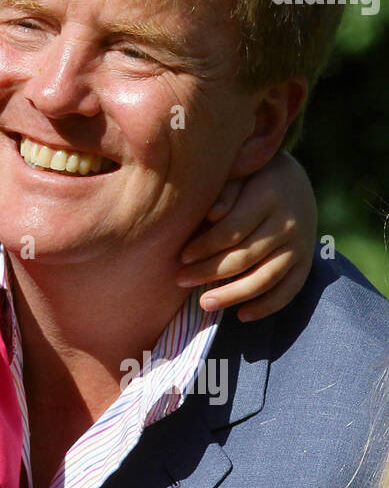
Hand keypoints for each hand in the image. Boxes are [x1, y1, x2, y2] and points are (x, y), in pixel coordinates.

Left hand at [175, 153, 316, 320]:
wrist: (293, 179)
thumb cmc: (251, 175)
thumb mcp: (238, 172)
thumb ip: (225, 191)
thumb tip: (212, 214)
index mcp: (269, 197)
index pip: (233, 230)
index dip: (205, 246)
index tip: (182, 256)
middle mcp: (289, 223)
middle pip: (246, 257)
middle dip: (210, 272)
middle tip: (181, 280)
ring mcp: (301, 245)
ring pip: (266, 278)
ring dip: (233, 295)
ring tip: (205, 304)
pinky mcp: (307, 261)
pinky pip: (289, 290)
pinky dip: (267, 306)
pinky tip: (241, 315)